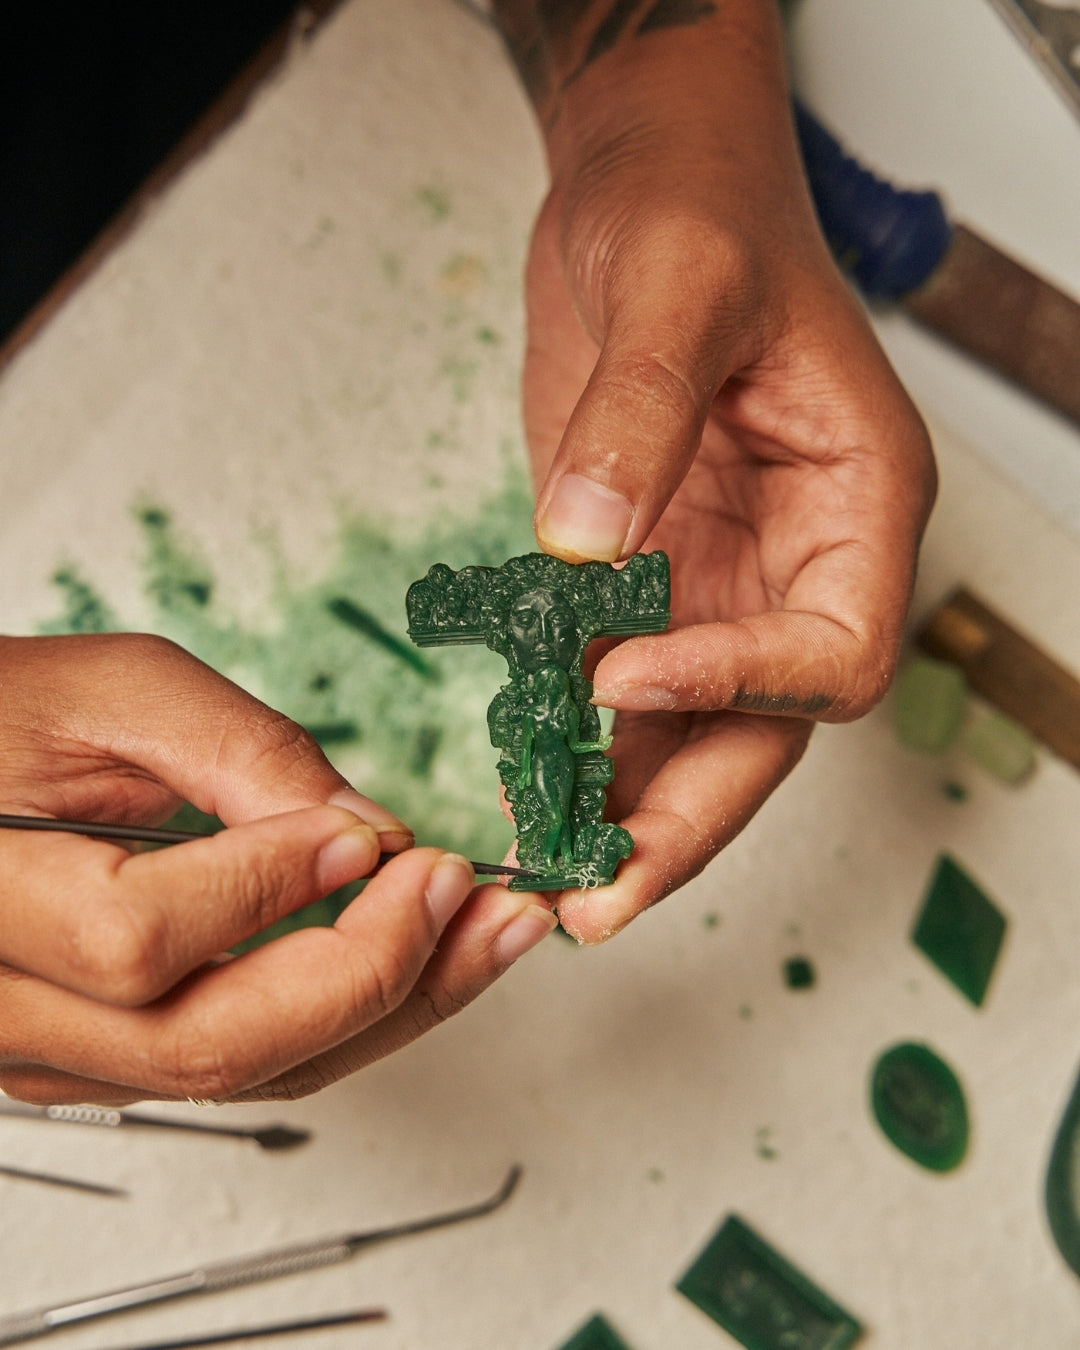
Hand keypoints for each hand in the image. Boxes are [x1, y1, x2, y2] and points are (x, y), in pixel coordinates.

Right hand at [0, 634, 555, 1103]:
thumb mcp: (109, 692)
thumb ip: (240, 753)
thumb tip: (369, 834)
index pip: (140, 938)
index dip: (274, 888)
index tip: (377, 838)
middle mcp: (6, 1008)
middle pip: (209, 1047)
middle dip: (372, 976)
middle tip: (471, 896)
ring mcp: (51, 1051)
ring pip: (239, 1075)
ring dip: (386, 1009)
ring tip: (485, 936)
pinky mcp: (97, 1056)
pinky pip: (236, 1063)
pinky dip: (340, 1016)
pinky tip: (414, 958)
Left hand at [505, 3, 935, 939]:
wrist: (645, 181)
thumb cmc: (697, 206)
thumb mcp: (678, 286)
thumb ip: (640, 417)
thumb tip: (583, 548)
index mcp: (857, 503)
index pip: (831, 650)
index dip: (739, 685)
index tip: (622, 683)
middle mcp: (799, 563)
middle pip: (765, 730)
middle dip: (685, 819)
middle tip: (594, 896)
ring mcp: (720, 578)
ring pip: (693, 732)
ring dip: (624, 810)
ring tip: (544, 878)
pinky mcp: (644, 575)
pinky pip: (622, 686)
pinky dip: (575, 744)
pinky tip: (519, 784)